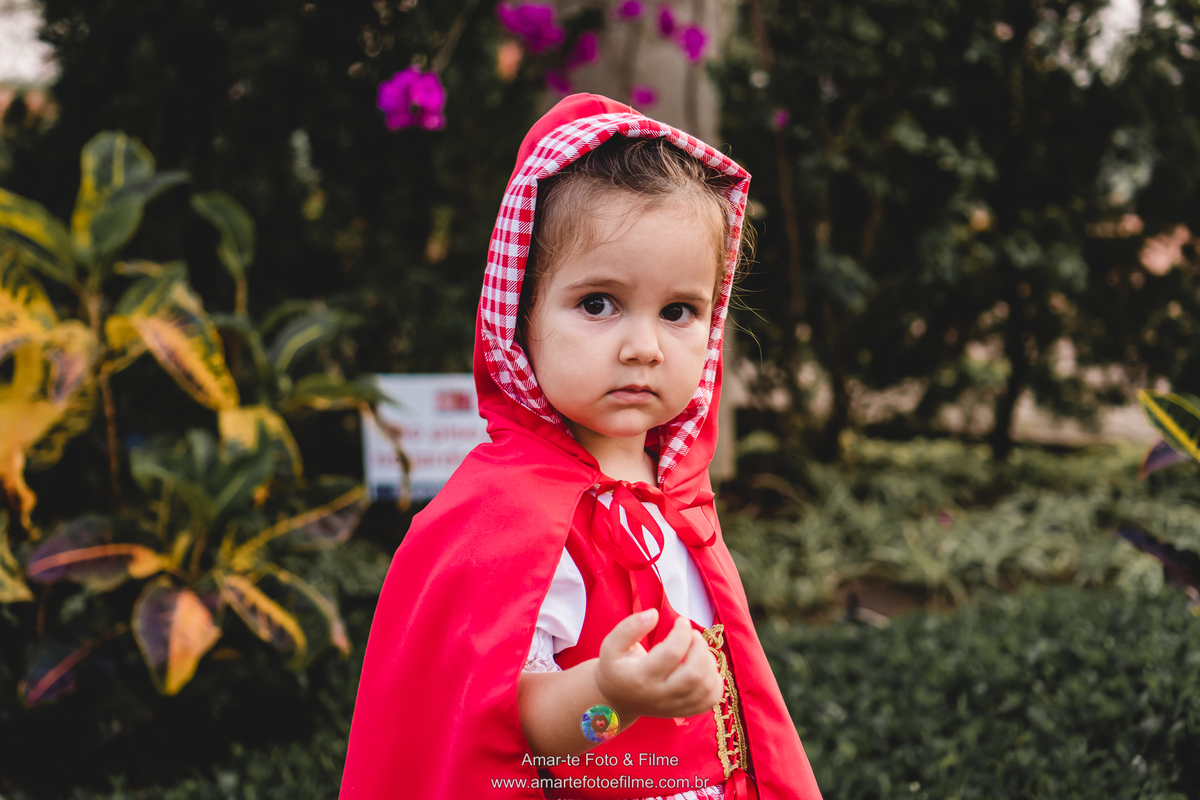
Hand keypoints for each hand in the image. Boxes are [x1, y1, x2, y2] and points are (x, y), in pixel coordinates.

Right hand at [594, 609, 722, 720]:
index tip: (681, 621)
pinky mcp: (684, 711)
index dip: (682, 632)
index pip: (671, 654)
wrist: (616, 701)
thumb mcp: (611, 645)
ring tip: (698, 649)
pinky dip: (715, 681)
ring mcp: (674, 707)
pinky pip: (710, 700)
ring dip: (709, 662)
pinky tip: (704, 667)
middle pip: (694, 675)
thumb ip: (629, 627)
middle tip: (693, 634)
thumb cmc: (615, 668)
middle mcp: (659, 696)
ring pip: (705, 688)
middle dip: (700, 648)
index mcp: (640, 678)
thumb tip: (654, 614)